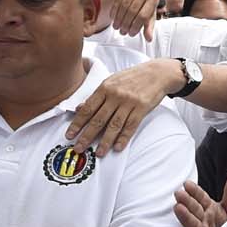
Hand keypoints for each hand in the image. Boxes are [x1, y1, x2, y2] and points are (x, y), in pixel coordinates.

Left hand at [67, 59, 181, 155]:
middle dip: (87, 136)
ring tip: (99, 153)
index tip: (69, 135)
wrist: (156, 73)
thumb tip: (78, 108)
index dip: (77, 123)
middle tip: (78, 148)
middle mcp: (115, 95)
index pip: (87, 109)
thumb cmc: (132, 78)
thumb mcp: (111, 82)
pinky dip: (123, 138)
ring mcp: (129, 102)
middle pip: (98, 119)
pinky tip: (117, 147)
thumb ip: (96, 96)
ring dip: (105, 141)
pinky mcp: (142, 108)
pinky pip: (131, 126)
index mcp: (105, 88)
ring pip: (114, 125)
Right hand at [99, 0, 158, 39]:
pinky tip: (113, 18)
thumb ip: (149, 26)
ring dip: (119, 19)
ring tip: (117, 27)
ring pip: (123, 6)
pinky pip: (117, 0)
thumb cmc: (146, 2)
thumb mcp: (150, 14)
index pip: (143, 16)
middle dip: (126, 24)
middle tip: (123, 32)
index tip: (131, 33)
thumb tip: (149, 39)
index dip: (136, 26)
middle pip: (132, 11)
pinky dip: (114, 11)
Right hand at [174, 175, 226, 226]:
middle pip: (195, 209)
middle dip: (187, 201)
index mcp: (209, 210)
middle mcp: (203, 221)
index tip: (187, 184)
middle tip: (178, 194)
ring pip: (193, 225)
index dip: (195, 191)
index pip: (201, 198)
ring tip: (177, 208)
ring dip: (185, 217)